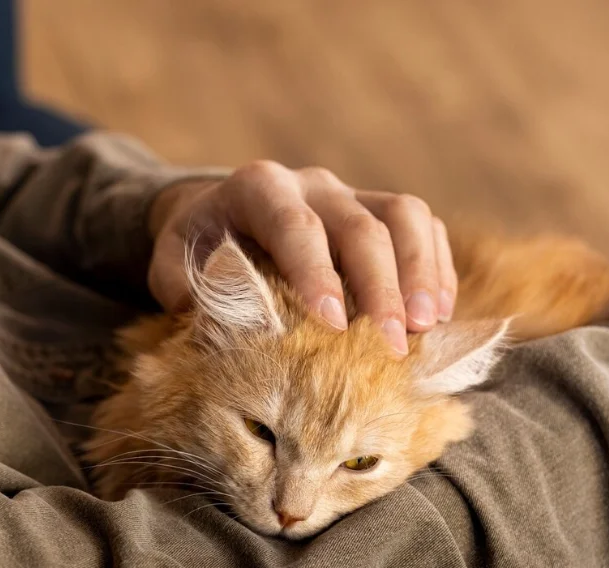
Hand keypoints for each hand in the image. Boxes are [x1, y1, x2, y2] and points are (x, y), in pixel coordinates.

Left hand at [147, 161, 457, 354]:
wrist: (219, 218)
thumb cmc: (197, 250)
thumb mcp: (171, 264)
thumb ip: (182, 288)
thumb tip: (219, 323)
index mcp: (257, 189)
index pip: (294, 226)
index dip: (315, 271)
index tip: (332, 322)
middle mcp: (311, 184)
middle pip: (360, 224)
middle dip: (379, 286)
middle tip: (391, 343)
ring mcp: (351, 194)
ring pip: (404, 216)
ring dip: (420, 273)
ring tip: (425, 327)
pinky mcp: (380, 211)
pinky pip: (423, 228)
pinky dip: (435, 269)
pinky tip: (436, 317)